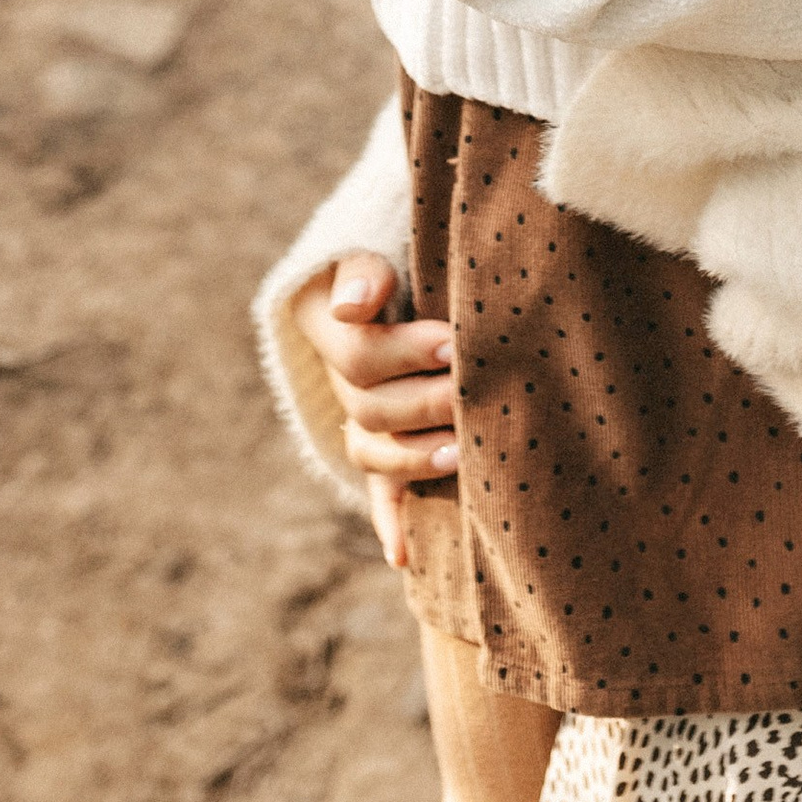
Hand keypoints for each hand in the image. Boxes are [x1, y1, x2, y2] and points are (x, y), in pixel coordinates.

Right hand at [293, 252, 456, 570]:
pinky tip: (404, 556)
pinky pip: (379, 493)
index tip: (455, 343)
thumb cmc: (403, 253)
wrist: (404, 279)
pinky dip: (390, 524)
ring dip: (412, 458)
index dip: (407, 352)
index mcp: (332, 325)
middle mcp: (340, 380)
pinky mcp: (385, 450)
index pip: (358, 353)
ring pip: (371, 452)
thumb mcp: (376, 245)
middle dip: (424, 402)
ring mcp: (361, 420)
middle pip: (369, 408)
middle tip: (469, 393)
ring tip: (457, 453)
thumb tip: (354, 302)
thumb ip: (366, 270)